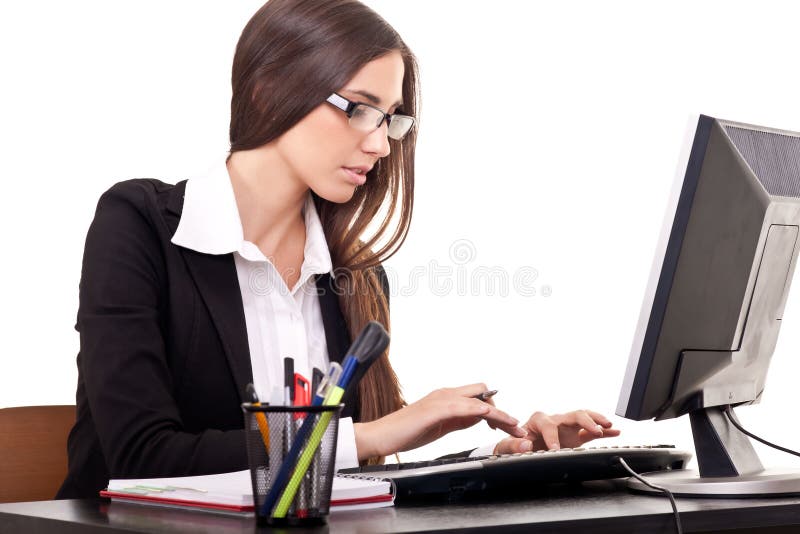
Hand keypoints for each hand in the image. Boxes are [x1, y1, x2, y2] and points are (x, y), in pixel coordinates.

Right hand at [354, 383, 525, 459]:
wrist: (382, 435)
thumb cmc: (406, 432)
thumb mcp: (440, 426)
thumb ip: (458, 420)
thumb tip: (476, 419)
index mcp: (446, 397)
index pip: (478, 396)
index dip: (495, 409)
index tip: (507, 426)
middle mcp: (445, 394)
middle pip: (483, 392)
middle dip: (502, 410)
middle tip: (516, 428)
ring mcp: (441, 400)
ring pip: (478, 399)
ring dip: (499, 413)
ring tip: (513, 427)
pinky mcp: (436, 409)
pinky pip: (464, 406)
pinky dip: (481, 410)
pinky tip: (491, 418)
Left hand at [494, 409, 620, 453]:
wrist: (519, 449)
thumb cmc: (514, 445)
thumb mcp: (507, 446)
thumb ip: (514, 445)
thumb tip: (526, 444)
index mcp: (539, 420)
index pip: (548, 425)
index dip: (553, 437)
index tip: (556, 450)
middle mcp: (555, 420)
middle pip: (573, 414)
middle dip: (585, 421)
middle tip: (595, 430)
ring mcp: (567, 427)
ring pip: (585, 418)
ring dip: (597, 420)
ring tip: (608, 426)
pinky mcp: (575, 436)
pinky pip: (591, 432)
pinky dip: (603, 431)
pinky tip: (615, 431)